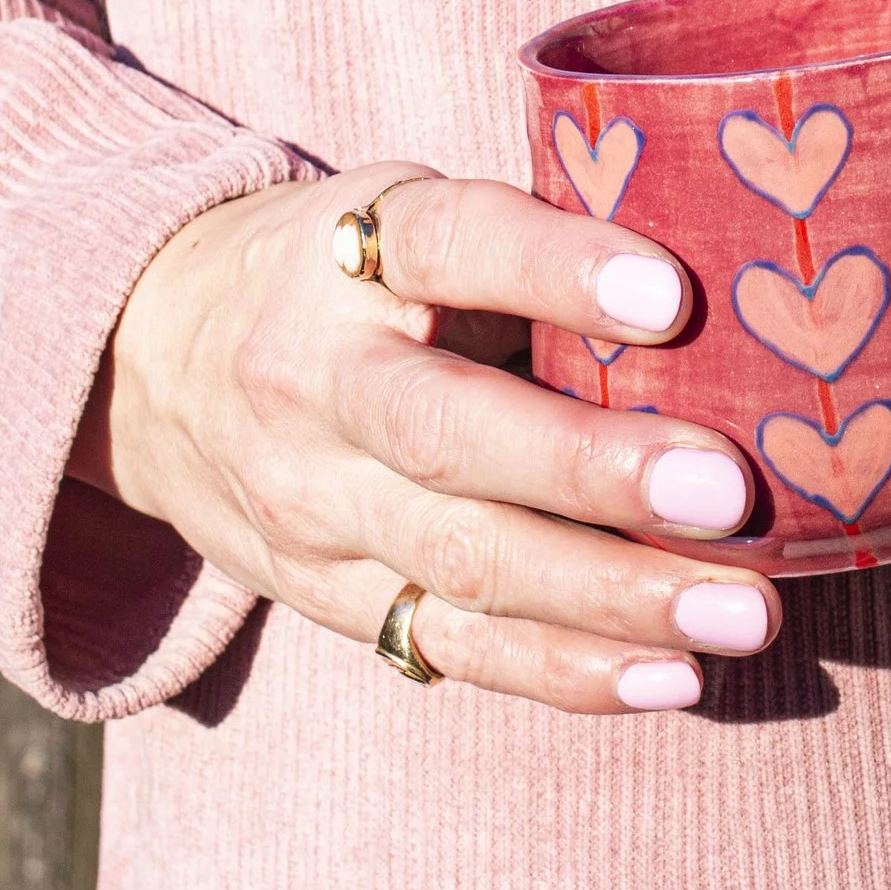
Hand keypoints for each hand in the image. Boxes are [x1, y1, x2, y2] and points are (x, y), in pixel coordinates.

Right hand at [68, 166, 778, 711]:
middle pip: (450, 434)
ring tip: (741, 612)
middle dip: (595, 473)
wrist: (149, 359)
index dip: (559, 267)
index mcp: (351, 251)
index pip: (452, 243)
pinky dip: (566, 672)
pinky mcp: (330, 594)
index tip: (672, 295)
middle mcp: (317, 379)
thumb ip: (533, 246)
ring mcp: (314, 503)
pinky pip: (452, 646)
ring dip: (613, 597)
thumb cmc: (353, 274)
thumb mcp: (407, 212)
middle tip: (729, 493)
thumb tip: (736, 288)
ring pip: (465, 561)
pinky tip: (672, 677)